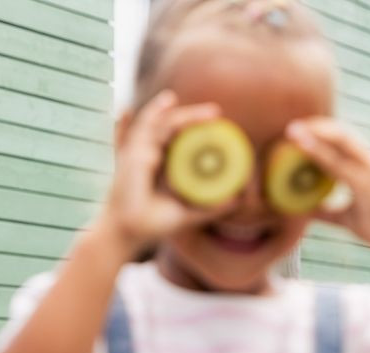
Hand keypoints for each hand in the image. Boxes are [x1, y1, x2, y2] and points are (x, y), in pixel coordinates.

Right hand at [96, 91, 236, 256]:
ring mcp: (140, 153)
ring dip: (184, 114)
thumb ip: (211, 206)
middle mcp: (151, 154)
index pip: (180, 139)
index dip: (196, 128)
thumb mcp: (189, 213)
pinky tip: (156, 103)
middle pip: (172, 126)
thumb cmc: (154, 223)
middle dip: (193, 116)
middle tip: (217, 112)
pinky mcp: (132, 156)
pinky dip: (150, 115)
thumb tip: (240, 199)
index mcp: (163, 164)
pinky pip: (142, 130)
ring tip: (208, 111)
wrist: (129, 233)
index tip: (219, 122)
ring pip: (162, 124)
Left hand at [284, 117, 369, 257]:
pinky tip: (303, 146)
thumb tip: (304, 210)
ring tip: (292, 130)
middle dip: (316, 126)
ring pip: (342, 141)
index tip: (298, 130)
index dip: (322, 131)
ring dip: (316, 133)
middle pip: (342, 132)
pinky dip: (320, 153)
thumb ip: (326, 211)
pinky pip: (340, 164)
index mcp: (369, 166)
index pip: (344, 140)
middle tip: (290, 127)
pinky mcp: (368, 182)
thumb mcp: (346, 219)